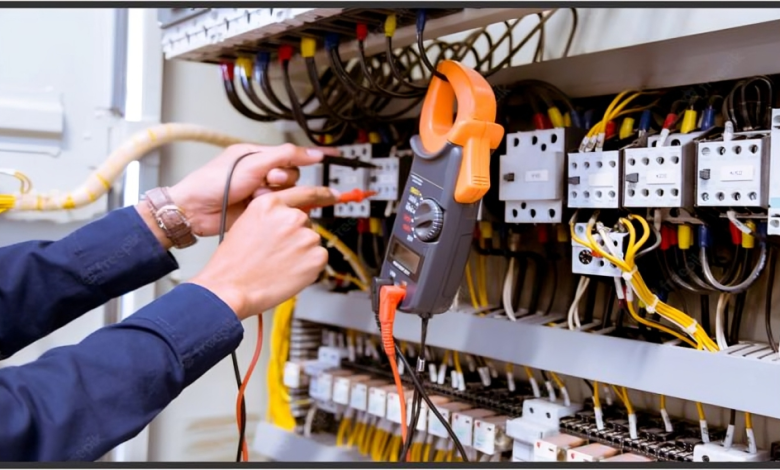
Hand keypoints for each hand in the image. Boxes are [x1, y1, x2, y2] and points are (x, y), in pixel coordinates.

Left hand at [168, 143, 339, 236]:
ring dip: (274, 195)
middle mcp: (261, 174)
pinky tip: (257, 207)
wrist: (195, 210)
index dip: (310, 155)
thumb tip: (312, 153)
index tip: (333, 155)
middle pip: (293, 176)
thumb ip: (285, 156)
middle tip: (268, 180)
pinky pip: (278, 210)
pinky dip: (272, 209)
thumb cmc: (214, 182)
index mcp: (258, 156)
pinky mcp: (260, 212)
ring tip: (255, 195)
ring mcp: (260, 194)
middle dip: (283, 179)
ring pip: (287, 195)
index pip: (291, 154)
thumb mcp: (252, 162)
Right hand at [189, 185, 337, 319]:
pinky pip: (319, 259)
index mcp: (271, 204)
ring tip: (279, 264)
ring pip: (312, 242)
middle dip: (296, 237)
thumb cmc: (233, 262)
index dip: (321, 195)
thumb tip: (290, 219)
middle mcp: (291, 216)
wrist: (230, 289)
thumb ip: (272, 216)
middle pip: (306, 223)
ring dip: (302, 253)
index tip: (332, 194)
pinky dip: (309, 267)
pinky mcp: (317, 257)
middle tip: (277, 253)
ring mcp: (305, 236)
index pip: (304, 193)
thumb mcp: (247, 224)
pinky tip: (289, 272)